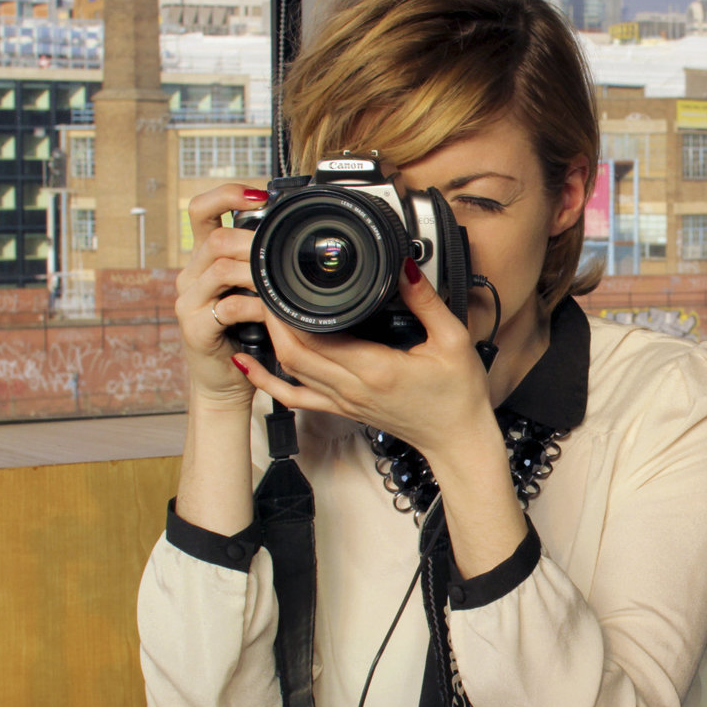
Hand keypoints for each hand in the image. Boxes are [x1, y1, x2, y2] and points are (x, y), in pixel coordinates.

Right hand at [174, 184, 271, 410]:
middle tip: (277, 253)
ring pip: (221, 269)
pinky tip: (269, 311)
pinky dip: (255, 306)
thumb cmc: (244, 335)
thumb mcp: (251, 292)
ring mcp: (188, 301)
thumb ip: (260, 266)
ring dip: (256, 274)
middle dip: (251, 242)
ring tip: (276, 284)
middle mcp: (190, 275)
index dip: (226, 195)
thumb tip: (292, 238)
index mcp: (203, 260)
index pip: (200, 210)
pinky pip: (228, 306)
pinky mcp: (195, 327)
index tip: (258, 193)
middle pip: (214, 238)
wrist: (225, 381)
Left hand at [238, 259, 527, 574]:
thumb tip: (404, 266)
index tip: (283, 282)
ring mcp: (343, 401)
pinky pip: (294, 396)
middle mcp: (352, 388)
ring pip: (289, 371)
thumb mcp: (453, 340)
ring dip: (269, 340)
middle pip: (292, 352)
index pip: (316, 338)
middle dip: (272, 319)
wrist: (457, 440)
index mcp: (376, 369)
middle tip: (266, 287)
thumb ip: (426, 301)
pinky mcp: (342, 409)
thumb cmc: (458, 395)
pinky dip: (266, 381)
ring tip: (259, 309)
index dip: (290, 311)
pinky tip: (248, 365)